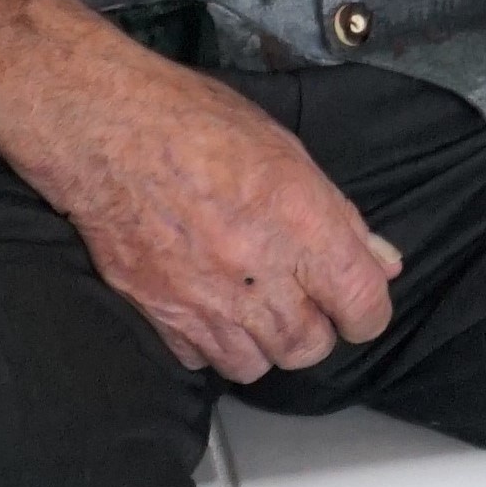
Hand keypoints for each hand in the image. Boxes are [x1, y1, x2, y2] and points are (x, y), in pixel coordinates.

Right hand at [0, 0, 401, 380]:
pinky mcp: (159, 314)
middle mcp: (260, 274)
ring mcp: (206, 302)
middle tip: (301, 299)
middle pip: (310, 348)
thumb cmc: (195, 122)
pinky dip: (210, 343)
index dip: (366, 309)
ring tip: (254, 307)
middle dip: (315, 330)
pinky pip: (200, 360)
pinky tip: (208, 306)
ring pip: (256, 365)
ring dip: (264, 343)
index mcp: (304, 226)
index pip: (363, 306)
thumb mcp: (286, 151)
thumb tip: (381, 260)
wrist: (104, 130)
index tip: (356, 300)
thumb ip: (338, 216)